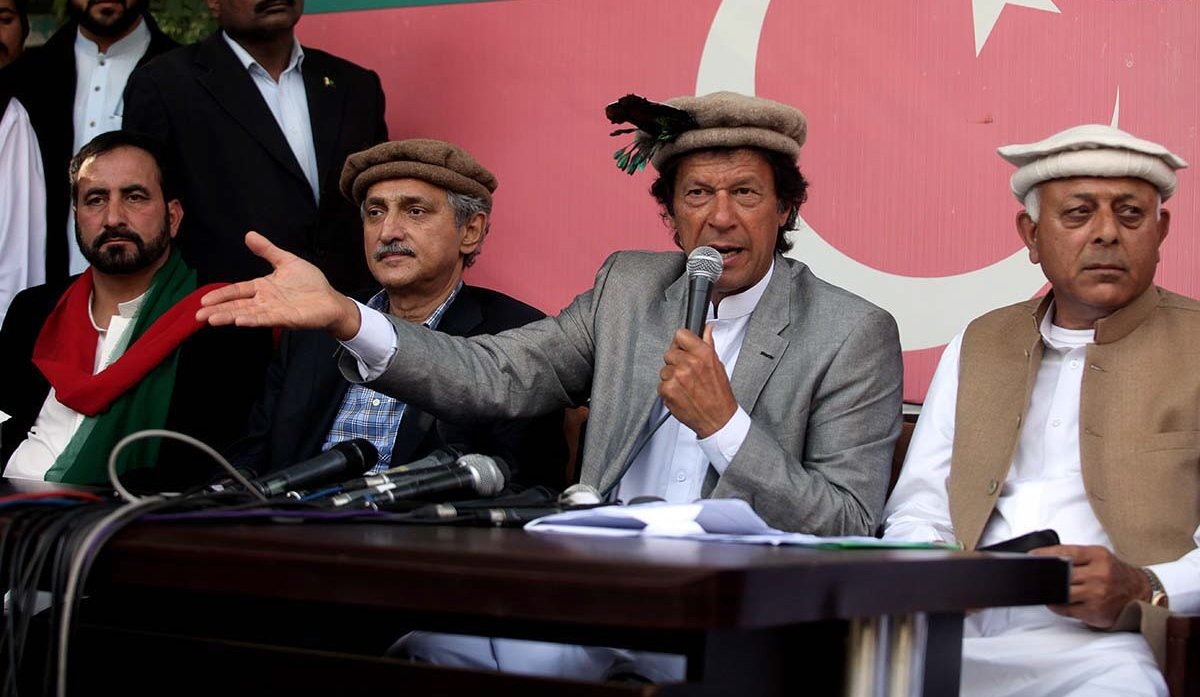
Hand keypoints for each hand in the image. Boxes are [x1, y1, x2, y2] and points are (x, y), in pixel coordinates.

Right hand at [196, 231, 361, 339]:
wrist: (330, 299)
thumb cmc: (310, 283)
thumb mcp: (286, 261)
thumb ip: (267, 250)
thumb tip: (249, 235)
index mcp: (262, 287)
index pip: (237, 291)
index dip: (221, 295)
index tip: (202, 301)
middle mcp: (265, 301)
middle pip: (236, 305)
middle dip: (217, 310)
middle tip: (197, 316)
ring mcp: (274, 311)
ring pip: (246, 313)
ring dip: (228, 316)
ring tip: (210, 320)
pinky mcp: (286, 318)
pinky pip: (266, 318)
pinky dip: (252, 319)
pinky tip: (239, 320)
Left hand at [658, 325, 737, 437]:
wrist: (717, 418)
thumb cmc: (719, 394)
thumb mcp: (718, 365)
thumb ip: (708, 344)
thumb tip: (706, 328)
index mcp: (703, 354)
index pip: (680, 334)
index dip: (681, 343)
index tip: (683, 348)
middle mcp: (689, 363)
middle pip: (669, 352)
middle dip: (676, 361)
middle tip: (687, 373)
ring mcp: (677, 377)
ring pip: (664, 369)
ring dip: (672, 377)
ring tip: (686, 386)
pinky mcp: (667, 390)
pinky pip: (661, 384)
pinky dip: (669, 390)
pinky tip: (681, 394)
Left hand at [1031, 544, 1150, 628]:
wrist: (1139, 593)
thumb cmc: (1113, 572)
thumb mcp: (1099, 557)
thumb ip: (1076, 556)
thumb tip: (1045, 558)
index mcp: (1097, 556)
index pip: (1065, 553)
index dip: (1045, 554)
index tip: (1031, 556)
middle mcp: (1098, 575)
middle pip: (1060, 574)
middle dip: (1043, 575)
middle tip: (1030, 574)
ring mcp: (1096, 594)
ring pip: (1061, 593)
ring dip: (1048, 592)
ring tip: (1040, 589)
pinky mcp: (1094, 612)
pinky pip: (1066, 609)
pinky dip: (1056, 605)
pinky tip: (1052, 601)